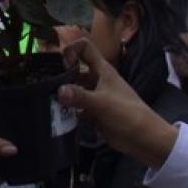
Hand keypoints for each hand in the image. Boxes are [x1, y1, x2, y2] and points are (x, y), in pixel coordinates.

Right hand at [56, 39, 178, 168]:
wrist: (143, 139)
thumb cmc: (127, 113)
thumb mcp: (102, 102)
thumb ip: (80, 96)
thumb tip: (58, 91)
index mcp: (102, 70)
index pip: (84, 48)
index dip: (71, 49)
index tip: (61, 63)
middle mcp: (97, 81)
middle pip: (75, 70)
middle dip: (61, 74)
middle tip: (44, 84)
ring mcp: (94, 97)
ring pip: (73, 90)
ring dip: (62, 95)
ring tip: (46, 100)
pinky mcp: (93, 113)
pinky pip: (75, 109)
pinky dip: (67, 112)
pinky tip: (55, 117)